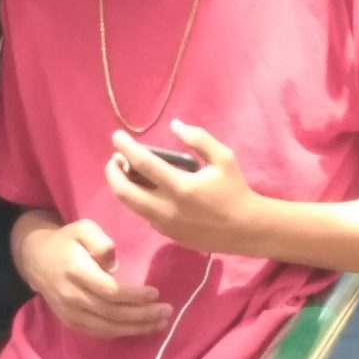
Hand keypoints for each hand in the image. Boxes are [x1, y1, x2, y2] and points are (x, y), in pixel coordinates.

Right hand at [17, 216, 172, 337]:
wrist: (36, 259)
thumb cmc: (66, 241)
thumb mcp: (82, 227)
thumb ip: (100, 240)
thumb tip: (115, 264)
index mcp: (76, 271)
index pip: (110, 291)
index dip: (134, 296)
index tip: (155, 293)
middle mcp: (72, 296)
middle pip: (112, 313)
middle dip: (142, 315)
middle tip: (167, 311)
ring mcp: (70, 313)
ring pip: (107, 327)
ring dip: (136, 328)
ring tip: (160, 323)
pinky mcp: (71, 322)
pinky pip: (99, 333)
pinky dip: (121, 333)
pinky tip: (139, 328)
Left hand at [106, 122, 261, 253]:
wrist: (246, 229)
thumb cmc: (235, 190)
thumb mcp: (223, 158)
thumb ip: (198, 139)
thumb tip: (174, 125)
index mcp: (181, 187)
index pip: (143, 163)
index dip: (126, 147)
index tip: (117, 136)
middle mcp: (167, 208)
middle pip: (124, 191)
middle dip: (112, 172)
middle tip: (114, 158)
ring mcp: (164, 224)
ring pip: (129, 205)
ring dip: (120, 185)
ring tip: (123, 170)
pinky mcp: (166, 234)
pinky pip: (142, 213)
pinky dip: (136, 198)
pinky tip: (141, 186)